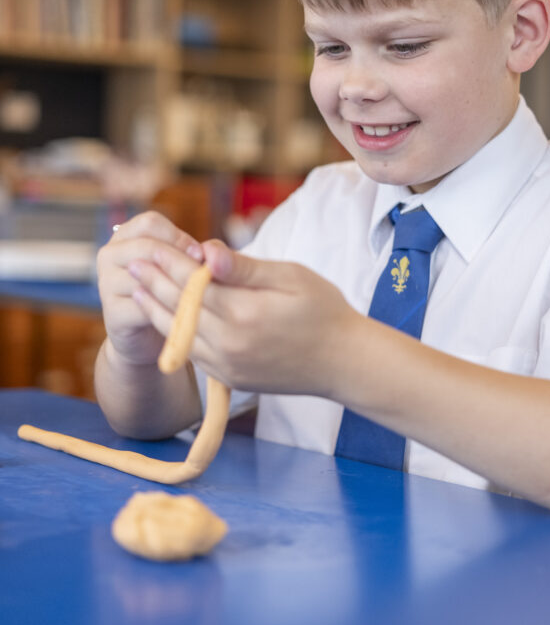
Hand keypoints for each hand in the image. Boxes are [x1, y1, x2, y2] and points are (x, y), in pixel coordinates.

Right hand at [96, 211, 204, 366]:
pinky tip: (184, 312)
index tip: (199, 252)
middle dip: (178, 259)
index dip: (178, 236)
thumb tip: (209, 252)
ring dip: (176, 284)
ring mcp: (106, 284)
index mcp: (125, 236)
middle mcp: (109, 255)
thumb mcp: (175, 265)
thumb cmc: (167, 290)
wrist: (146, 334)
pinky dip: (168, 309)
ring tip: (197, 292)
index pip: (149, 222)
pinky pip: (145, 306)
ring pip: (146, 276)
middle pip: (145, 246)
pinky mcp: (113, 312)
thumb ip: (188, 251)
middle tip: (201, 274)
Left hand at [130, 237, 358, 396]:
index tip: (150, 245)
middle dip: (154, 282)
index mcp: (243, 314)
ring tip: (140, 287)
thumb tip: (207, 251)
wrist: (343, 364)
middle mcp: (228, 344)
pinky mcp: (229, 379)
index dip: (168, 262)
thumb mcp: (291, 278)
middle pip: (178, 308)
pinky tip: (166, 317)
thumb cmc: (324, 311)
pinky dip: (174, 332)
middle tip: (132, 261)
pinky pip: (192, 353)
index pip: (192, 283)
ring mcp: (226, 366)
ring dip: (156, 309)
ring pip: (178, 334)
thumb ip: (245, 268)